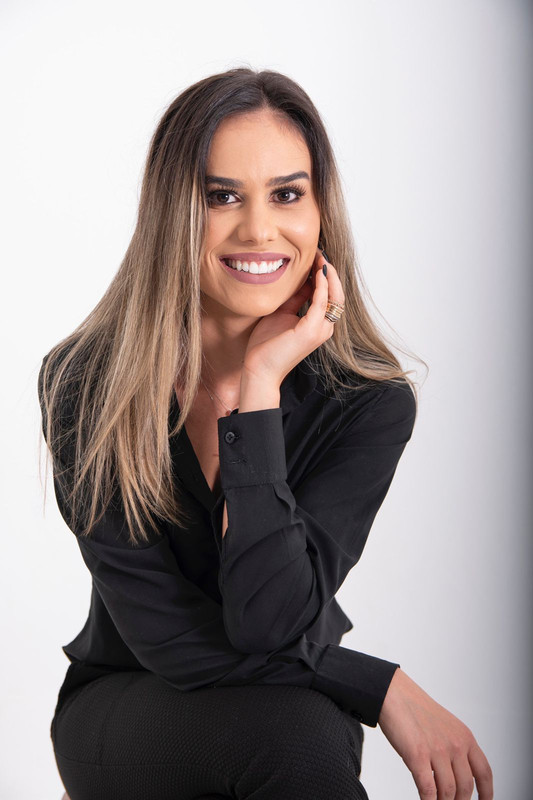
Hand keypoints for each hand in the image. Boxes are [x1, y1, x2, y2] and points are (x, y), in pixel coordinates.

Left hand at [241, 245, 344, 381]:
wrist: (259, 369)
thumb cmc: (267, 345)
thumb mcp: (282, 313)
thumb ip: (295, 298)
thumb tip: (302, 280)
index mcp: (318, 325)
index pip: (329, 295)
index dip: (324, 274)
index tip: (315, 256)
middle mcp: (324, 328)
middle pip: (336, 293)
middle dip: (329, 270)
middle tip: (320, 251)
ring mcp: (320, 330)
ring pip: (333, 296)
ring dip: (327, 273)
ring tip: (319, 256)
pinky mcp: (311, 330)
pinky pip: (321, 301)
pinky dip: (321, 284)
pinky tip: (316, 271)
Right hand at [379, 668, 492, 799]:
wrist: (393, 693)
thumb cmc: (415, 710)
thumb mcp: (445, 726)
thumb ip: (454, 748)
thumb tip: (455, 776)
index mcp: (465, 736)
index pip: (484, 772)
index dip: (486, 793)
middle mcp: (455, 744)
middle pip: (466, 787)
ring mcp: (437, 750)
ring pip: (448, 792)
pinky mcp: (417, 755)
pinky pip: (428, 789)